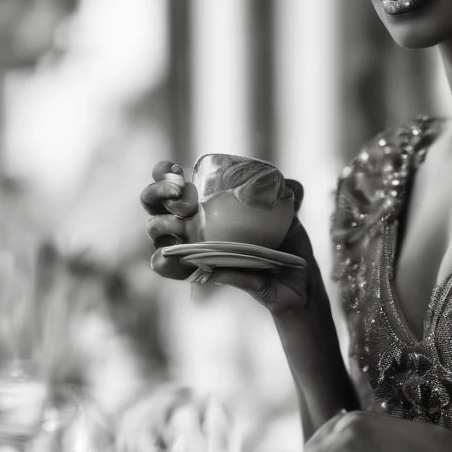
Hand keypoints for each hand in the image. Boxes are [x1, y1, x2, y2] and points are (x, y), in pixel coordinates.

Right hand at [141, 162, 320, 315]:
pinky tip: (179, 257)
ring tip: (181, 222)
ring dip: (162, 226)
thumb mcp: (290, 214)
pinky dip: (173, 263)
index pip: (172, 185)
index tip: (177, 170)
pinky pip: (174, 271)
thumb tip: (286, 183)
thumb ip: (289, 193)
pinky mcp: (198, 277)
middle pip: (152, 207)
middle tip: (181, 196)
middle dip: (156, 194)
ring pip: (156, 240)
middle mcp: (191, 229)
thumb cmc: (286, 243)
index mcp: (206, 207)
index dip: (163, 174)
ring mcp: (192, 253)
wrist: (298, 281)